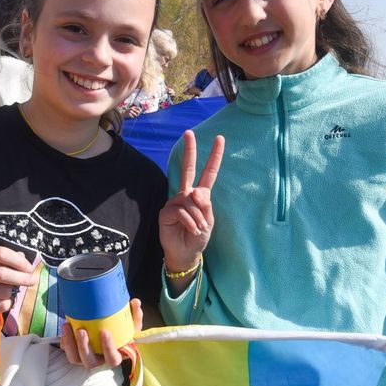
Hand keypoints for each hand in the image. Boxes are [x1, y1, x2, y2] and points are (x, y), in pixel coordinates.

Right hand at [0, 246, 36, 315]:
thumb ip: (13, 260)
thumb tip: (27, 267)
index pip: (1, 253)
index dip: (19, 261)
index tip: (29, 268)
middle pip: (1, 274)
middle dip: (22, 278)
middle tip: (32, 281)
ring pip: (4, 292)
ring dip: (14, 292)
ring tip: (13, 290)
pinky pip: (2, 305)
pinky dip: (10, 303)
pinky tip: (7, 299)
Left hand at [60, 299, 142, 367]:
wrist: (107, 331)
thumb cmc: (120, 331)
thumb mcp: (130, 325)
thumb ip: (134, 315)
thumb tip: (136, 302)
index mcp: (114, 356)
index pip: (112, 359)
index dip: (108, 348)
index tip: (105, 332)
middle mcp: (98, 360)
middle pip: (90, 362)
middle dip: (84, 347)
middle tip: (82, 330)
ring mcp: (85, 358)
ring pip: (74, 359)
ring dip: (70, 344)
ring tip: (67, 326)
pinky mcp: (74, 353)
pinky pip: (66, 350)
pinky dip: (64, 340)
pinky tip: (66, 327)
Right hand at [160, 130, 223, 272]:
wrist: (186, 253)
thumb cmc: (199, 237)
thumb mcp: (209, 221)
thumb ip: (205, 205)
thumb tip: (194, 191)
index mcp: (200, 195)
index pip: (208, 173)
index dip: (214, 156)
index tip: (219, 139)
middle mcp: (186, 194)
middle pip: (188, 169)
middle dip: (189, 151)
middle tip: (189, 132)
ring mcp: (175, 201)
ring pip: (189, 200)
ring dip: (197, 216)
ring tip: (199, 229)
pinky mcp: (166, 211)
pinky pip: (181, 211)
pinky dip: (189, 221)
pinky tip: (191, 229)